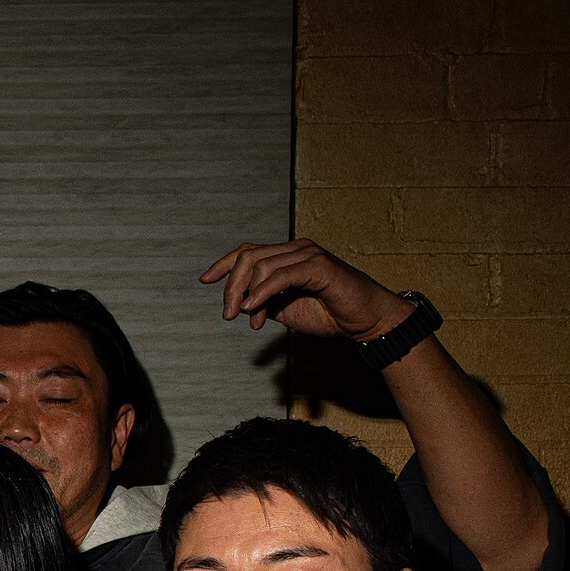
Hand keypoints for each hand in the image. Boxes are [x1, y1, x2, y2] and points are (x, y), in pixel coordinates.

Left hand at [201, 238, 412, 341]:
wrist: (364, 320)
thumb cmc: (329, 313)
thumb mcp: (285, 309)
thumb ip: (262, 302)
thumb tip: (238, 304)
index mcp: (287, 256)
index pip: (247, 251)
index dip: (223, 264)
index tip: (205, 280)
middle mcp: (296, 249)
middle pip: (248, 256)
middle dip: (231, 286)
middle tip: (229, 314)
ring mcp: (308, 254)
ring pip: (262, 265)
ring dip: (249, 296)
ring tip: (252, 321)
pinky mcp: (319, 266)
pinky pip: (282, 275)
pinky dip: (263, 292)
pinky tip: (255, 309)